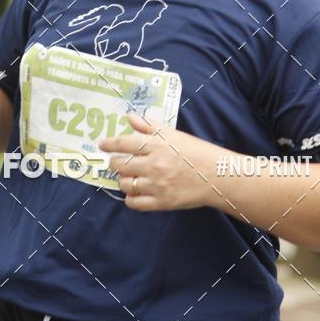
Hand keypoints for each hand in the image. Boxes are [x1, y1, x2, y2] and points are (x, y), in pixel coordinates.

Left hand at [98, 111, 219, 211]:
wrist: (217, 176)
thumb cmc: (196, 152)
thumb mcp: (173, 134)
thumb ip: (149, 126)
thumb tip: (130, 117)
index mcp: (156, 145)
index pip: (124, 143)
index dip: (109, 144)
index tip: (102, 144)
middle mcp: (153, 165)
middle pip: (119, 165)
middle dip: (115, 163)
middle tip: (119, 162)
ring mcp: (156, 185)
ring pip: (124, 184)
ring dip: (124, 180)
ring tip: (131, 177)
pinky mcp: (161, 202)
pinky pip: (134, 203)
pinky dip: (130, 198)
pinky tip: (135, 192)